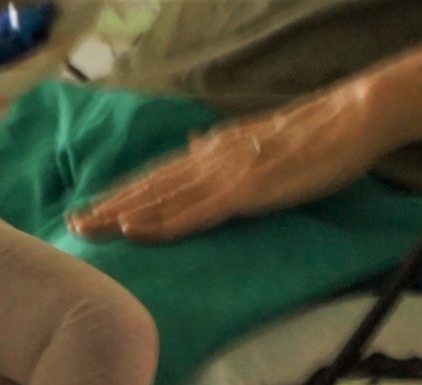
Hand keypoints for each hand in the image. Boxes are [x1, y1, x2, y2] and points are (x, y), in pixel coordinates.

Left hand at [69, 87, 390, 243]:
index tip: (93, 206)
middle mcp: (210, 160)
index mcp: (214, 152)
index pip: (160, 176)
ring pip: (160, 199)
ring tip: (87, 229)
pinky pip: (192, 212)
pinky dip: (159, 223)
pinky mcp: (244, 191)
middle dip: (108, 205)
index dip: (124, 192)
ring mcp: (224, 176)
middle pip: (149, 187)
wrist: (349, 118)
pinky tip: (132, 231)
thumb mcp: (258, 139)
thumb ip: (222, 147)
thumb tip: (193, 145)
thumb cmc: (315, 135)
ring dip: (121, 214)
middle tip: (71, 223)